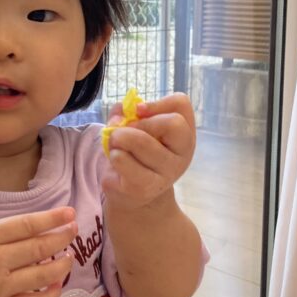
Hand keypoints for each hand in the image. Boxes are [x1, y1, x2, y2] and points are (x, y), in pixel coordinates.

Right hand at [0, 207, 76, 296]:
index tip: (70, 213)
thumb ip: (12, 230)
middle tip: (74, 230)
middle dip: (62, 238)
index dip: (51, 219)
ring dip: (62, 265)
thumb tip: (53, 226)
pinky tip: (58, 282)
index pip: (25, 225)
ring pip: (41, 276)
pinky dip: (52, 293)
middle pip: (37, 249)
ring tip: (69, 256)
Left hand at [102, 93, 194, 208]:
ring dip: (118, 137)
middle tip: (127, 131)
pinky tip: (116, 160)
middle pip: (172, 123)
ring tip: (115, 144)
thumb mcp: (135, 128)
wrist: (132, 193)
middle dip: (141, 123)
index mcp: (184, 135)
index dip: (156, 103)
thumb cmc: (135, 154)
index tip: (139, 111)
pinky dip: (112, 154)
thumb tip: (120, 113)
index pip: (181, 104)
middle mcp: (182, 154)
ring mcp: (166, 173)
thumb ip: (126, 113)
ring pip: (141, 141)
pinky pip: (122, 159)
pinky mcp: (144, 187)